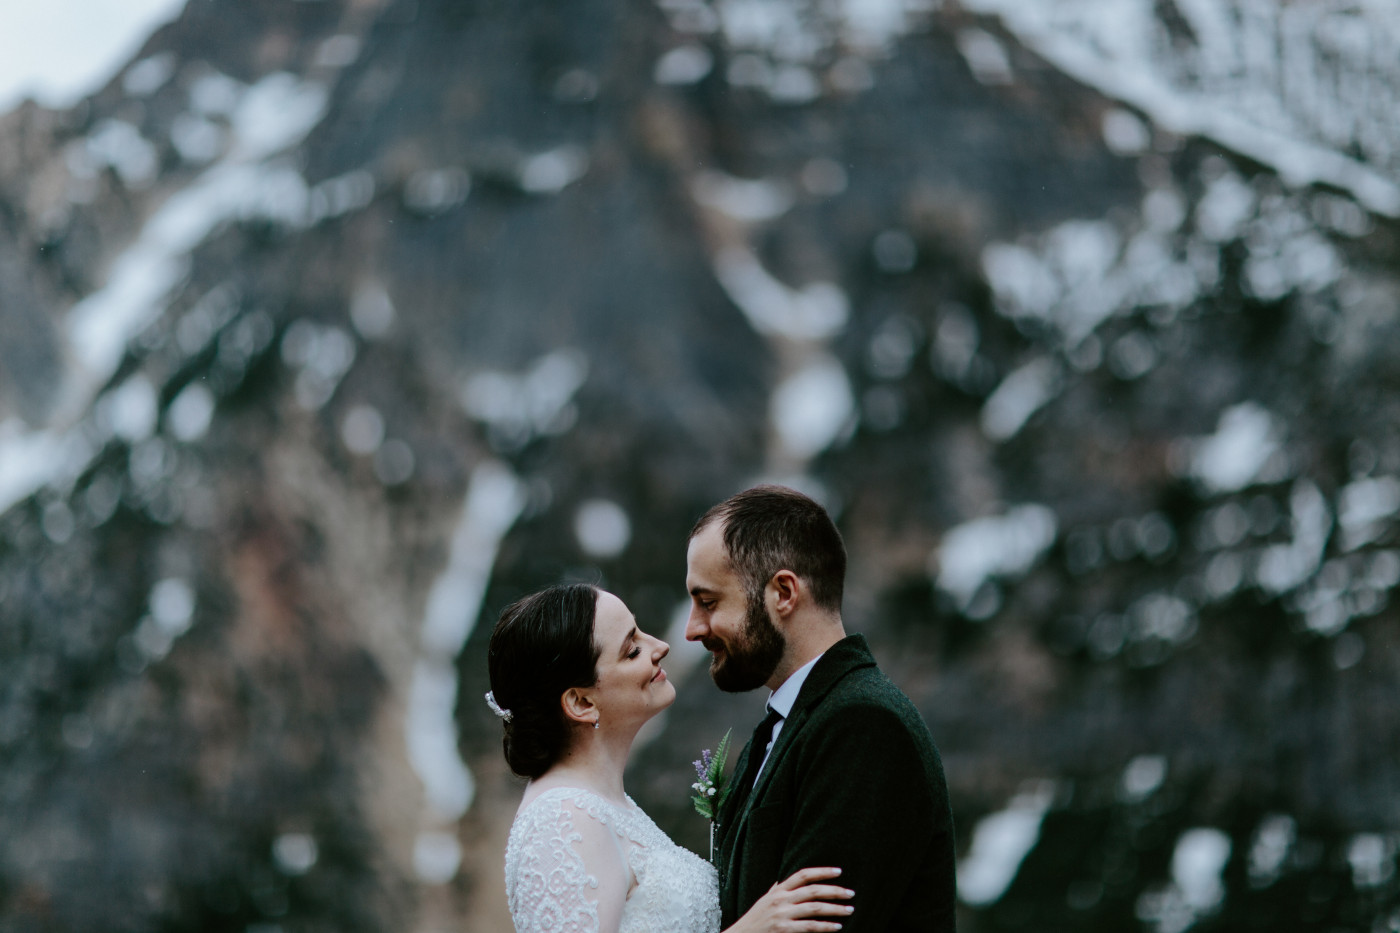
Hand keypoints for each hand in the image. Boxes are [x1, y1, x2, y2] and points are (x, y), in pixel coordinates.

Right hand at [727, 867, 854, 932]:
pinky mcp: (784, 929)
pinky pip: (810, 927)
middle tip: (850, 893)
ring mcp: (782, 914)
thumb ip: (776, 890)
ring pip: (815, 908)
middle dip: (835, 891)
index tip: (839, 871)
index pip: (803, 874)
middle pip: (813, 890)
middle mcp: (780, 899)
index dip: (822, 871)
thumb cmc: (754, 920)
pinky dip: (826, 926)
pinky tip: (837, 927)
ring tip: (849, 909)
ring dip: (835, 909)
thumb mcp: (764, 901)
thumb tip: (783, 880)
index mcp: (778, 890)